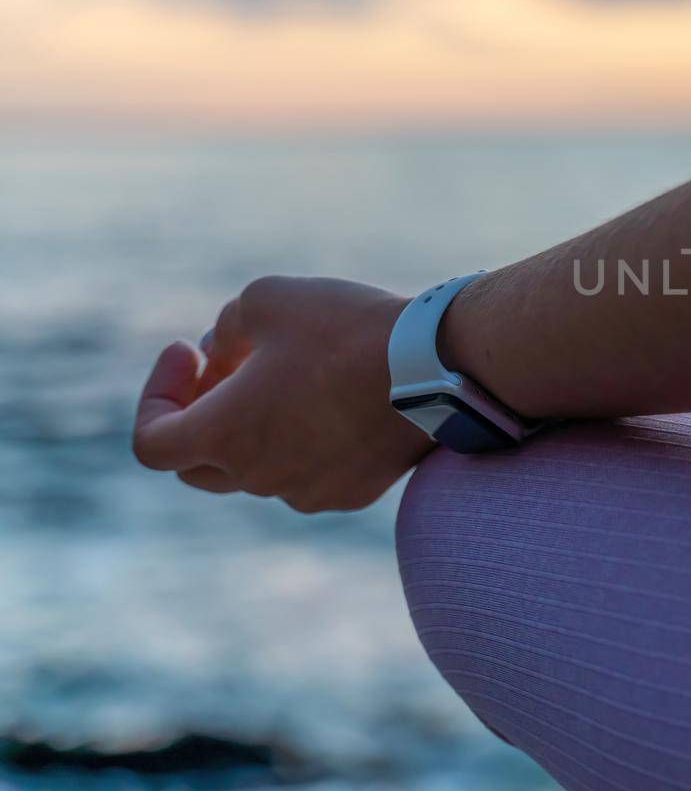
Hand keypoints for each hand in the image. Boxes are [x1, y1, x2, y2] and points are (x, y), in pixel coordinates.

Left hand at [133, 276, 434, 512]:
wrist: (439, 367)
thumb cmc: (346, 329)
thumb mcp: (266, 298)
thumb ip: (226, 328)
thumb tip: (224, 354)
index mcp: (223, 435)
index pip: (151, 443)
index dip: (158, 396)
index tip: (190, 352)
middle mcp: (257, 477)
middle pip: (199, 465)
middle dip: (203, 415)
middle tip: (230, 366)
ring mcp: (307, 492)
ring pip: (260, 466)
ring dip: (259, 425)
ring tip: (296, 371)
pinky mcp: (353, 493)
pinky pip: (310, 472)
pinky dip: (306, 440)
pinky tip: (337, 397)